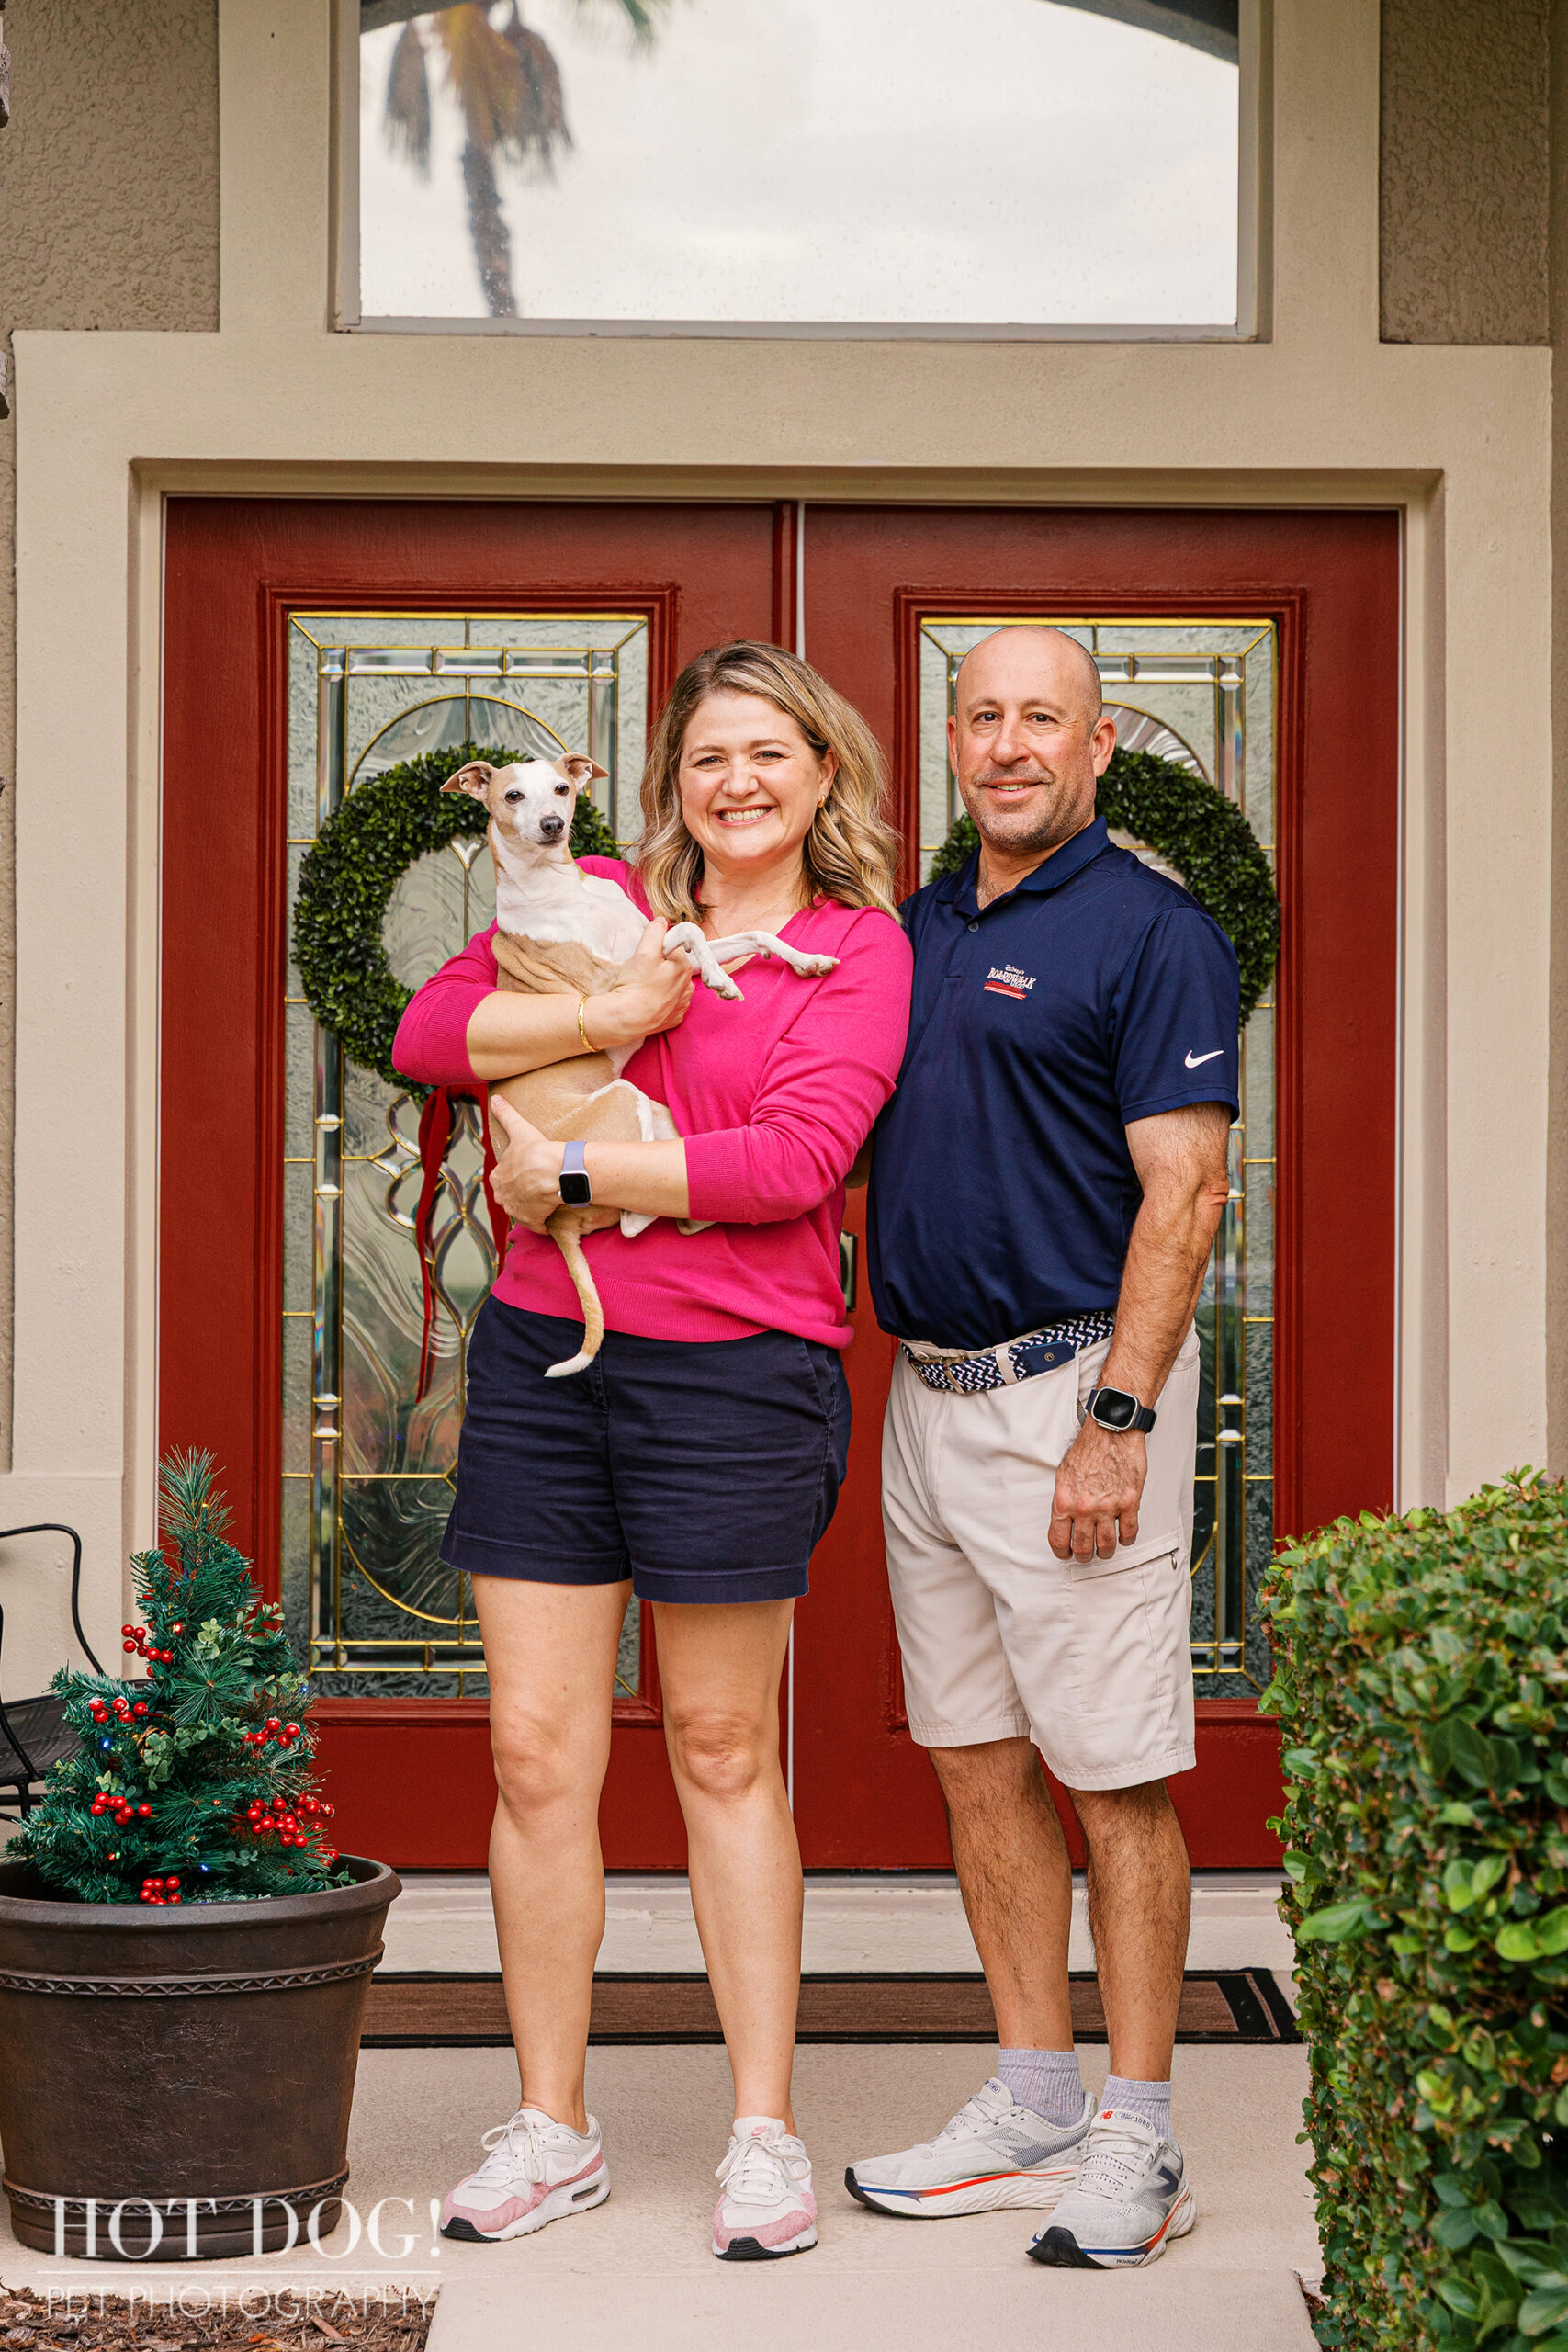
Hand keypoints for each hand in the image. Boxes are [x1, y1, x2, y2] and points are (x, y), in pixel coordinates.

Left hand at [489, 1098, 568, 1232]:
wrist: (556, 1173)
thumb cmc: (536, 1151)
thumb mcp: (519, 1129)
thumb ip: (505, 1114)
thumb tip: (494, 1098)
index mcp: (497, 1177)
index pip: (504, 1177)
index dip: (518, 1173)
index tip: (531, 1170)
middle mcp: (503, 1197)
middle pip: (513, 1195)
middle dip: (524, 1192)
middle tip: (541, 1184)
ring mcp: (517, 1211)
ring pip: (524, 1210)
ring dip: (533, 1206)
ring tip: (548, 1197)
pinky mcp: (532, 1222)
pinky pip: (537, 1224)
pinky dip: (543, 1221)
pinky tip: (552, 1213)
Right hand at [586, 919, 695, 1050]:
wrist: (626, 1020)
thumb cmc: (635, 985)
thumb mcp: (643, 951)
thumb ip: (654, 932)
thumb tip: (661, 921)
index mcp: (684, 966)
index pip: (672, 949)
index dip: (656, 951)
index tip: (644, 958)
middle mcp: (688, 985)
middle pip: (673, 968)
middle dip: (659, 967)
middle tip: (640, 974)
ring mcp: (682, 1004)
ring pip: (672, 986)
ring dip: (660, 985)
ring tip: (643, 989)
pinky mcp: (674, 1019)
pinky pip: (669, 1004)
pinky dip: (660, 1001)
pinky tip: (647, 1002)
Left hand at [1049, 1417, 1146, 1561]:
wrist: (1112, 1431)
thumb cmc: (1090, 1447)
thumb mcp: (1064, 1474)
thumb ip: (1064, 1499)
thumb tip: (1064, 1519)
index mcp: (1065, 1501)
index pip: (1058, 1540)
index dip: (1062, 1552)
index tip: (1066, 1554)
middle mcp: (1085, 1507)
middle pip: (1084, 1548)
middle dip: (1084, 1556)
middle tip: (1086, 1555)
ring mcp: (1108, 1507)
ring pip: (1107, 1545)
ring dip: (1105, 1551)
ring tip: (1105, 1549)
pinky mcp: (1129, 1502)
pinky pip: (1129, 1533)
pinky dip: (1126, 1539)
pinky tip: (1123, 1537)